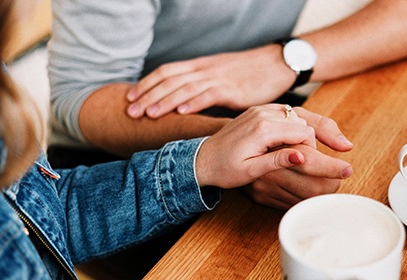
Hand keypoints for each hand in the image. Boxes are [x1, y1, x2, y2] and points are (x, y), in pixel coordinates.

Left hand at [126, 45, 294, 118]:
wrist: (276, 64)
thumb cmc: (249, 74)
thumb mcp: (220, 75)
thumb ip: (202, 86)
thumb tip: (184, 102)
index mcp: (200, 66)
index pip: (166, 71)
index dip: (146, 83)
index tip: (130, 97)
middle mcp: (205, 70)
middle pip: (170, 80)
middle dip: (148, 95)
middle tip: (130, 111)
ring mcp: (219, 78)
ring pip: (185, 88)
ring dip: (165, 101)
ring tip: (148, 114)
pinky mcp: (233, 89)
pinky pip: (209, 95)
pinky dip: (193, 103)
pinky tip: (180, 112)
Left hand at [195, 104, 316, 187]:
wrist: (203, 159)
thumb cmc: (225, 169)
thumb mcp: (251, 171)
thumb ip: (277, 161)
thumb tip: (301, 157)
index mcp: (263, 129)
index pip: (304, 132)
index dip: (309, 148)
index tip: (302, 162)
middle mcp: (262, 114)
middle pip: (301, 122)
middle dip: (304, 140)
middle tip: (294, 158)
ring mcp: (258, 109)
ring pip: (294, 115)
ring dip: (296, 132)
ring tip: (286, 150)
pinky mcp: (256, 110)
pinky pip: (282, 112)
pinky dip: (287, 124)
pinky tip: (279, 140)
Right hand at [243, 107, 353, 208]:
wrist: (214, 153)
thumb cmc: (256, 128)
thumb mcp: (290, 116)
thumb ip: (320, 127)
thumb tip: (346, 145)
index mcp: (276, 144)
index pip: (311, 160)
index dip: (331, 167)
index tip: (346, 170)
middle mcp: (268, 167)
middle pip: (311, 186)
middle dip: (330, 184)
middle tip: (340, 178)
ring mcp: (263, 185)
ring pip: (303, 198)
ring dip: (319, 194)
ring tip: (328, 184)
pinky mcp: (259, 197)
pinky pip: (290, 204)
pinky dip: (303, 199)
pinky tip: (308, 191)